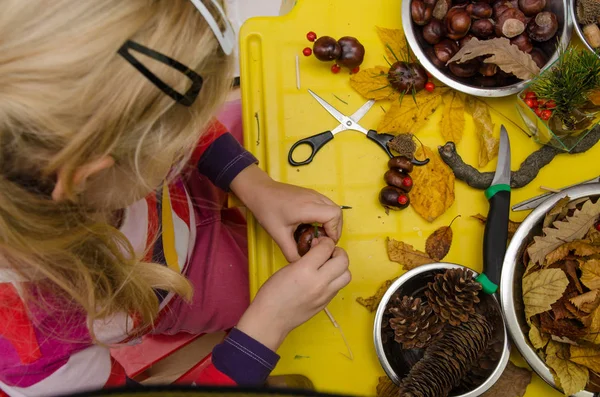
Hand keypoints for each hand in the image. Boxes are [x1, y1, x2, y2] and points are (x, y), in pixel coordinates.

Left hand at [230, 165, 342, 261]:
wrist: (259, 191)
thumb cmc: (267, 210)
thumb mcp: (278, 235)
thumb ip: (291, 252)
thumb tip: (300, 264)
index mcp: (307, 207)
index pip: (334, 215)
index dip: (334, 230)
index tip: (325, 241)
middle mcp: (313, 198)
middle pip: (338, 212)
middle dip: (335, 229)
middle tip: (323, 241)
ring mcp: (313, 194)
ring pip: (333, 207)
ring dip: (331, 222)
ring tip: (319, 233)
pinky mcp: (311, 193)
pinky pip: (326, 204)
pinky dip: (326, 216)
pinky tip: (313, 224)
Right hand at [236, 238, 350, 350]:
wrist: (271, 318)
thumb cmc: (273, 292)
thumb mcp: (287, 268)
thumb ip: (306, 258)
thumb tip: (318, 251)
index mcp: (305, 269)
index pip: (327, 248)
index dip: (325, 242)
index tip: (320, 243)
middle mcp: (319, 282)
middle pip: (343, 261)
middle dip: (338, 253)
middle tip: (329, 254)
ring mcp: (325, 295)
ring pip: (347, 275)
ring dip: (340, 268)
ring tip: (329, 267)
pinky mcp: (326, 304)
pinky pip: (338, 287)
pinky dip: (335, 280)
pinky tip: (324, 279)